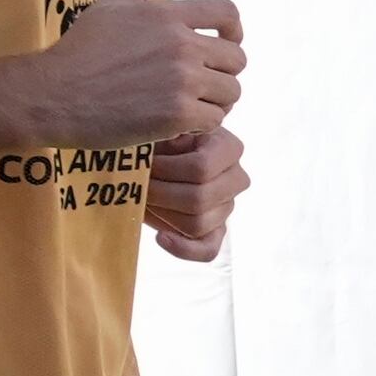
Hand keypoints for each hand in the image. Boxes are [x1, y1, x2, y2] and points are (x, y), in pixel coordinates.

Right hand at [29, 0, 244, 147]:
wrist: (53, 94)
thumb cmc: (78, 51)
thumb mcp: (108, 7)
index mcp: (169, 16)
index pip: (227, 13)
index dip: (234, 31)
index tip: (226, 44)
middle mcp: (182, 44)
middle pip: (236, 59)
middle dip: (223, 73)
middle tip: (202, 87)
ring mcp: (182, 80)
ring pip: (230, 92)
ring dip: (215, 102)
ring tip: (191, 108)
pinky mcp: (178, 115)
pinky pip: (214, 120)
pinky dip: (200, 126)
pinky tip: (178, 125)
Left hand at [144, 125, 245, 262]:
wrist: (156, 155)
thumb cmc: (159, 139)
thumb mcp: (164, 126)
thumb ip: (169, 129)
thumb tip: (168, 143)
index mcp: (229, 147)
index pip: (201, 168)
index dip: (166, 169)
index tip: (145, 162)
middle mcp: (236, 178)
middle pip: (198, 199)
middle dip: (160, 193)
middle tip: (138, 184)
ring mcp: (228, 206)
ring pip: (197, 223)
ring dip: (162, 214)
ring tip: (143, 199)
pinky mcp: (216, 229)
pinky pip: (208, 249)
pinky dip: (183, 248)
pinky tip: (160, 237)